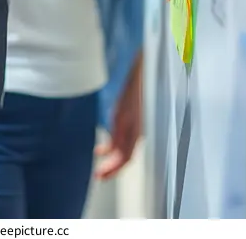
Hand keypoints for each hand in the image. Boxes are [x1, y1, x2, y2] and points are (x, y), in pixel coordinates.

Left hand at [95, 52, 142, 180]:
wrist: (146, 67)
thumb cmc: (134, 87)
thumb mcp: (121, 111)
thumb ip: (118, 132)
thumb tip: (111, 151)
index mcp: (137, 131)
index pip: (125, 158)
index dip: (113, 170)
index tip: (99, 176)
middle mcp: (139, 130)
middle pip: (126, 155)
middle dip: (112, 166)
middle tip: (99, 174)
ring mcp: (139, 123)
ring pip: (126, 146)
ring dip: (113, 154)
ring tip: (99, 155)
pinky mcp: (137, 116)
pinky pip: (127, 136)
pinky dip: (116, 142)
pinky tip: (107, 141)